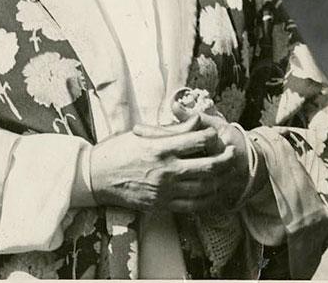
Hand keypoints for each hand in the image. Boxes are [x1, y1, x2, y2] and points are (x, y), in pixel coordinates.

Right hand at [88, 116, 237, 213]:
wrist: (95, 176)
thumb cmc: (115, 151)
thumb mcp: (141, 133)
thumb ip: (171, 130)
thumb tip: (196, 121)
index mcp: (159, 148)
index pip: (197, 140)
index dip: (211, 136)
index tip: (215, 133)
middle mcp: (165, 170)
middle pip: (209, 166)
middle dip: (226, 159)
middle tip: (232, 152)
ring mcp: (164, 190)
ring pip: (205, 187)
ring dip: (221, 179)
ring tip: (226, 171)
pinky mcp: (162, 205)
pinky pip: (194, 205)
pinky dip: (208, 199)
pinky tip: (213, 191)